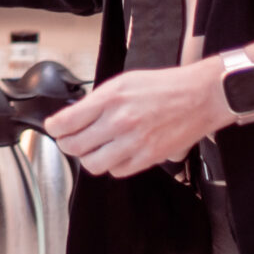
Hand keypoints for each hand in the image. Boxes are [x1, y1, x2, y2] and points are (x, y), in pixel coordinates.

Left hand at [41, 62, 231, 177]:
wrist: (200, 96)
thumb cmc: (164, 86)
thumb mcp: (124, 82)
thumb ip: (99, 100)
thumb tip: (77, 115)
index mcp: (110, 98)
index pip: (67, 121)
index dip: (54, 128)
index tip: (54, 128)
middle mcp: (119, 122)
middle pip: (75, 146)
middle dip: (66, 144)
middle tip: (68, 140)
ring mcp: (134, 143)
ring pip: (93, 164)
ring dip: (88, 158)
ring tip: (92, 149)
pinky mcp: (148, 158)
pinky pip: (117, 171)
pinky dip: (112, 165)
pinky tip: (116, 154)